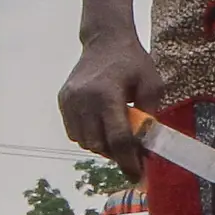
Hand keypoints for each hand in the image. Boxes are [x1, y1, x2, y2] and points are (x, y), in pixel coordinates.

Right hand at [60, 30, 167, 173]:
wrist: (105, 40)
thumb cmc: (133, 61)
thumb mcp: (151, 84)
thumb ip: (149, 115)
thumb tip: (146, 144)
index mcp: (107, 95)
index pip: (117, 138)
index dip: (128, 160)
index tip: (137, 175)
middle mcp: (83, 100)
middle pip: (98, 144)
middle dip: (115, 153)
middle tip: (130, 151)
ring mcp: (69, 100)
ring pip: (83, 141)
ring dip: (100, 145)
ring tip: (114, 135)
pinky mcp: (62, 100)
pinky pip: (73, 131)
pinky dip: (87, 135)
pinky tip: (100, 125)